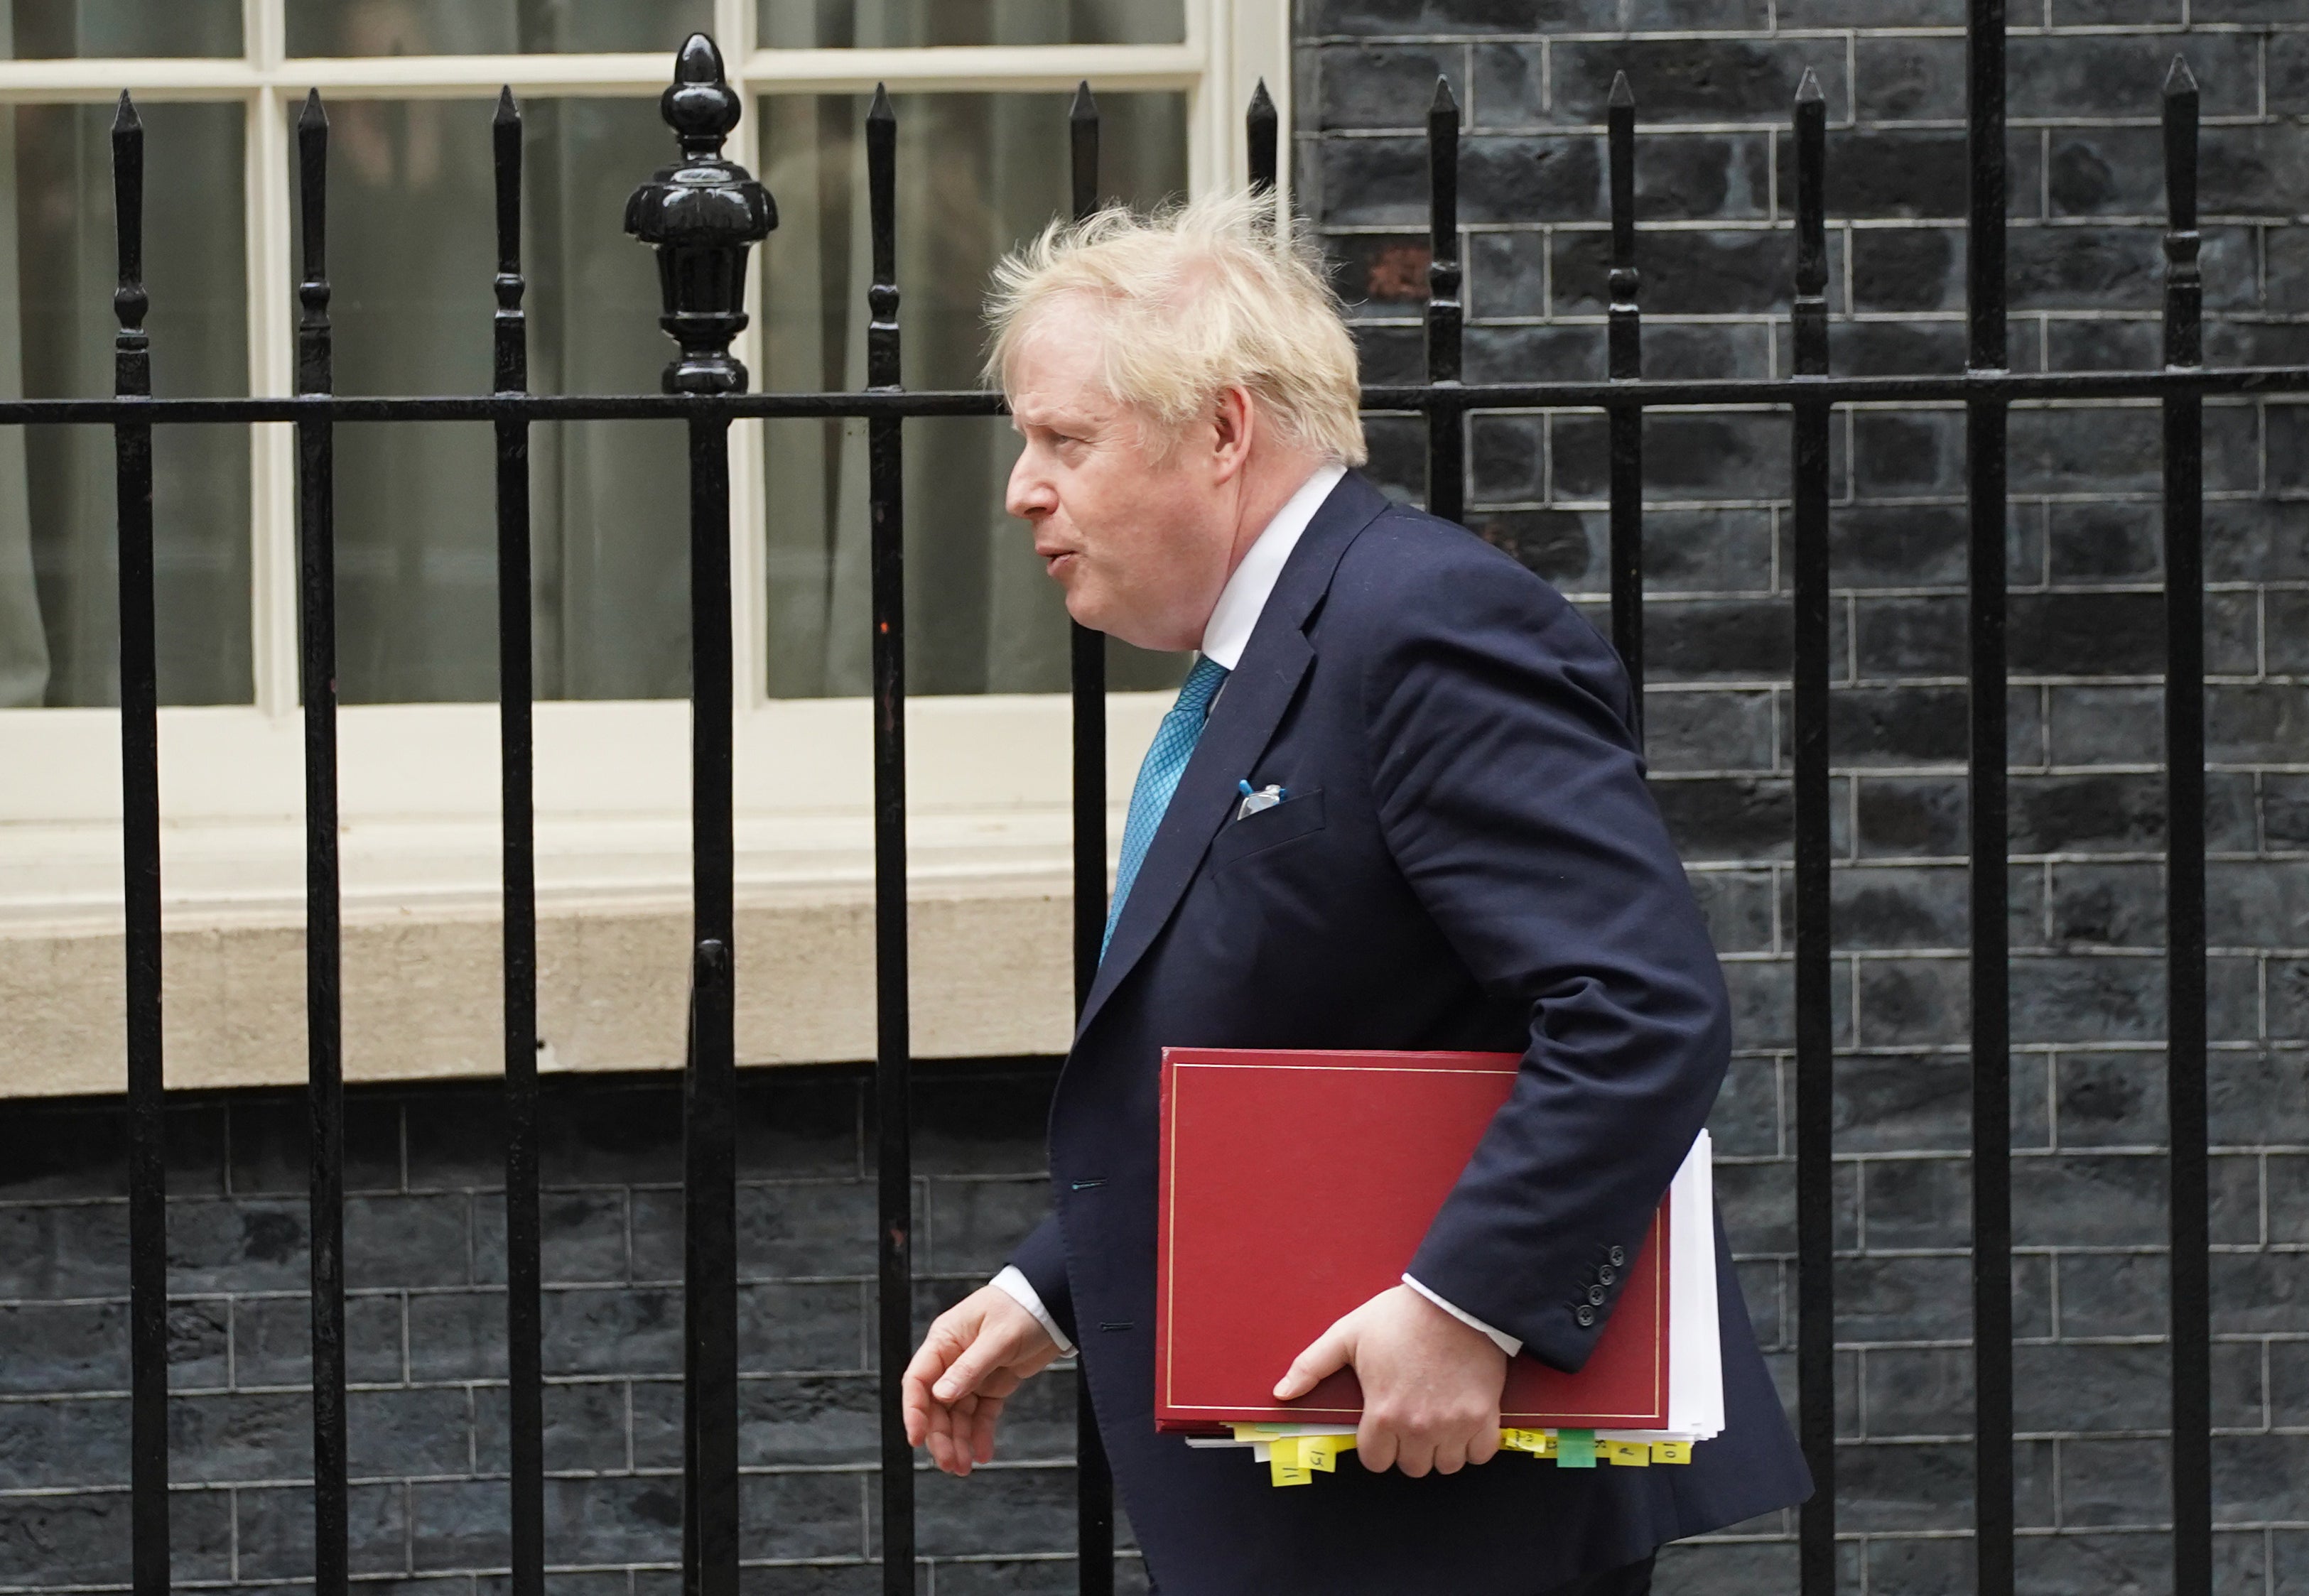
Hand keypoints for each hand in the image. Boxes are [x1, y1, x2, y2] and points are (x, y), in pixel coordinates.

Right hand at [901, 1283, 1063, 1475]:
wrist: (1056, 1305)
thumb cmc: (1023, 1307)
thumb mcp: (998, 1338)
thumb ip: (970, 1368)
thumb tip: (941, 1395)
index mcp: (945, 1340)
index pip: (918, 1380)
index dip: (914, 1410)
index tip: (917, 1437)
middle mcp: (953, 1359)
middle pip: (936, 1405)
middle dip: (941, 1436)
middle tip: (949, 1463)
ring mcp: (972, 1374)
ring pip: (957, 1415)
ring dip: (959, 1441)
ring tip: (964, 1467)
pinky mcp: (993, 1384)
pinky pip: (981, 1414)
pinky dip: (981, 1433)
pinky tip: (983, 1452)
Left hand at [1272, 1284, 1508, 1476]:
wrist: (1454, 1298)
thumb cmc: (1400, 1316)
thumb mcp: (1347, 1334)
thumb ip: (1311, 1366)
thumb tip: (1281, 1393)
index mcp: (1383, 1412)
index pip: (1375, 1461)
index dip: (1375, 1445)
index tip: (1381, 1425)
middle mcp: (1418, 1426)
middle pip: (1411, 1467)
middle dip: (1407, 1449)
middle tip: (1410, 1421)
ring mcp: (1454, 1424)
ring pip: (1446, 1465)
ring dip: (1440, 1450)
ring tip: (1437, 1422)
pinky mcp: (1484, 1416)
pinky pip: (1481, 1454)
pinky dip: (1474, 1445)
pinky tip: (1464, 1423)